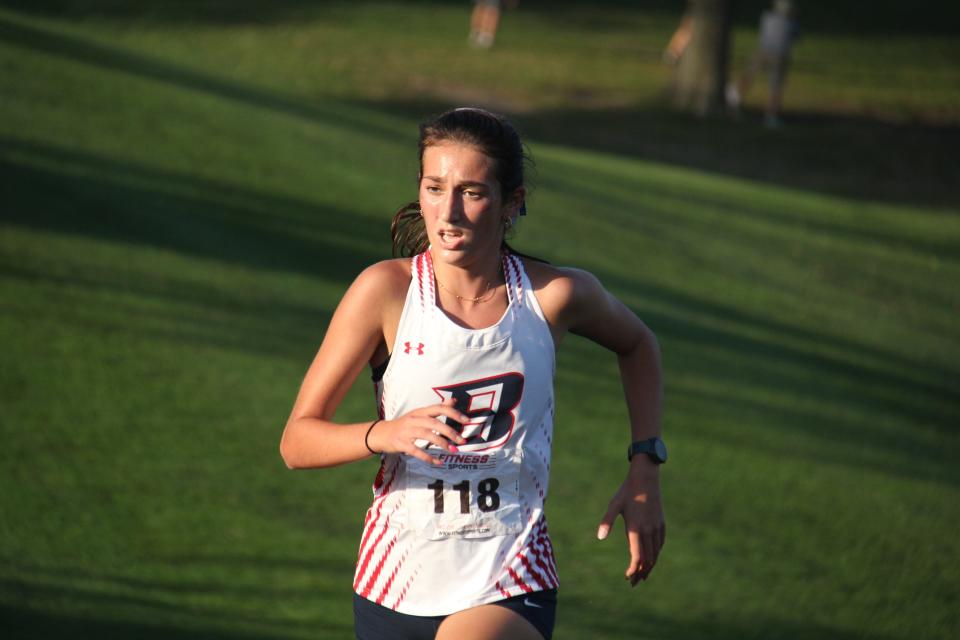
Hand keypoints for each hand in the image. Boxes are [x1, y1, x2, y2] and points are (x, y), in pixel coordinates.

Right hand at [367, 399, 468, 465]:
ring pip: (426, 435)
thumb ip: (437, 408)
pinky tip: (438, 462)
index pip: (438, 408)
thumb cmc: (405, 424)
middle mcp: (414, 419)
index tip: (467, 420)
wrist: (381, 433)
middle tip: (462, 441)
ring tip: (453, 451)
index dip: (453, 413)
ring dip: (441, 443)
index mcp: (420, 411)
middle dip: (450, 432)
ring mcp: (406, 431)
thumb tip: (453, 400)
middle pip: (434, 423)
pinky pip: (416, 451)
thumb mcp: (420, 414)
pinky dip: (428, 457)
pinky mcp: (401, 443)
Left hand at [596, 466, 665, 585]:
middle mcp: (648, 530)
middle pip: (648, 559)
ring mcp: (657, 527)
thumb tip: (599, 537)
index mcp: (636, 528)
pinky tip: (651, 557)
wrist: (645, 478)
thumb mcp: (614, 505)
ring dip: (649, 566)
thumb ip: (607, 521)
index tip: (627, 576)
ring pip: (656, 553)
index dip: (633, 569)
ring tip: (642, 574)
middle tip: (634, 582)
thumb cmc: (626, 492)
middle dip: (641, 573)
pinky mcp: (661, 523)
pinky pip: (660, 543)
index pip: (637, 557)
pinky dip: (656, 554)